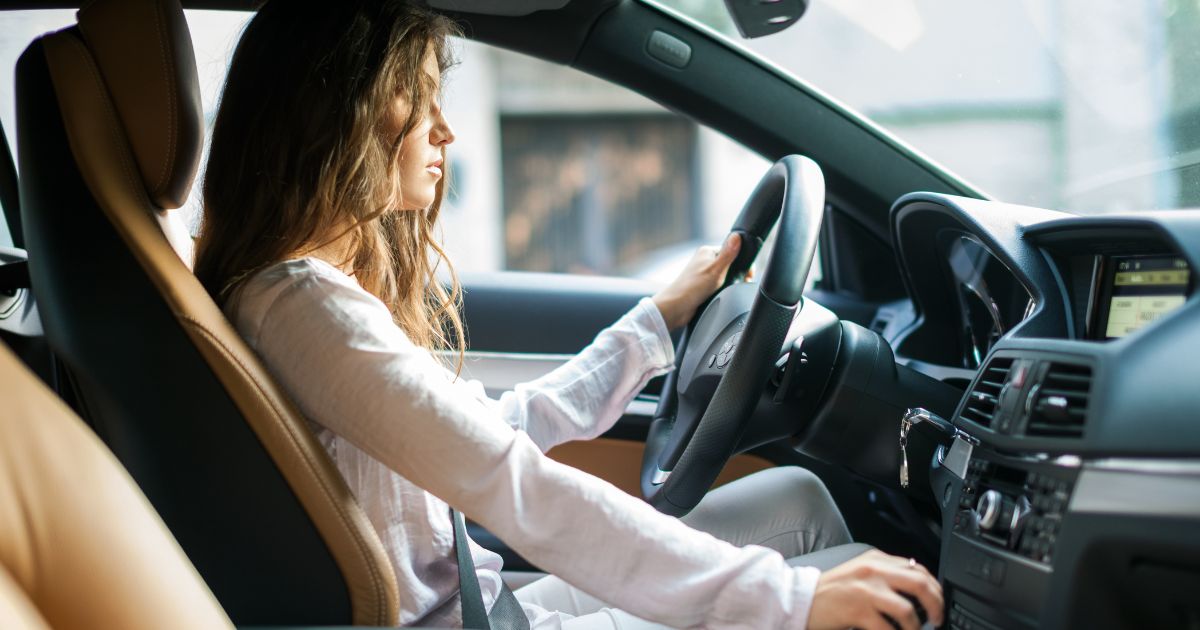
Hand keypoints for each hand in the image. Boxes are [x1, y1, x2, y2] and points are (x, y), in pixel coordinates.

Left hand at [651, 234, 742, 329]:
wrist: (677, 308)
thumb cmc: (692, 288)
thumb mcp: (715, 269)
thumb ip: (728, 254)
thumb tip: (737, 236)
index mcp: (707, 252)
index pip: (731, 250)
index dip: (741, 261)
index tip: (747, 273)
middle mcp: (704, 262)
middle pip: (729, 264)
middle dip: (736, 274)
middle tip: (739, 282)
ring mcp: (704, 274)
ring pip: (725, 277)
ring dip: (728, 284)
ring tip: (727, 290)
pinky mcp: (703, 287)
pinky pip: (719, 286)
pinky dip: (722, 291)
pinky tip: (720, 295)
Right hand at [807, 550, 943, 629]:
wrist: (801, 598)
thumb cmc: (831, 591)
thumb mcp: (860, 573)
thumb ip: (884, 574)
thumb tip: (917, 586)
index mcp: (876, 560)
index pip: (917, 569)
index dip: (935, 587)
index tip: (939, 602)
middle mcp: (873, 571)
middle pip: (919, 584)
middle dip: (936, 604)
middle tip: (937, 619)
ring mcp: (865, 590)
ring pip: (907, 609)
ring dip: (916, 626)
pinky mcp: (857, 610)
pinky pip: (888, 628)